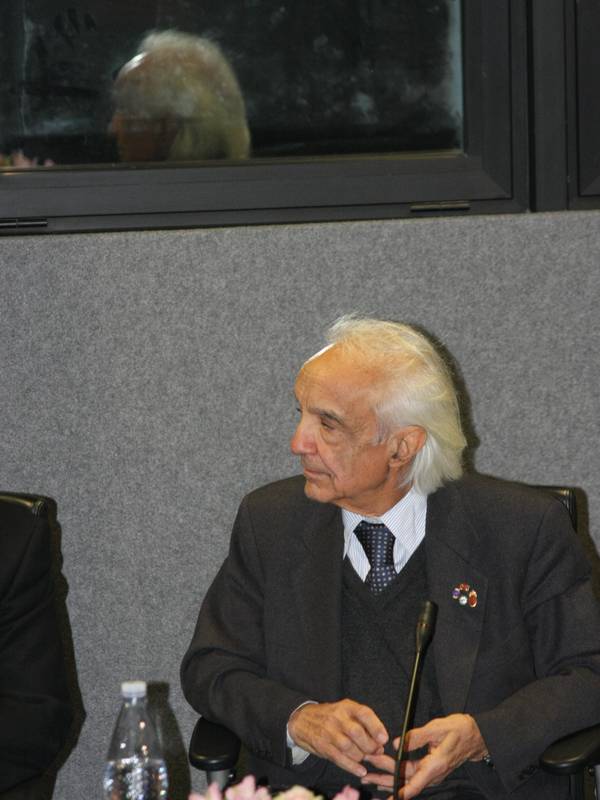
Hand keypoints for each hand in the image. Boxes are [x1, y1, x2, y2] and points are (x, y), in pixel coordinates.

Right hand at [288, 699, 387, 777]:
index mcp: (346, 706)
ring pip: (349, 748)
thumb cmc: (331, 716)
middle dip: (370, 746)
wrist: (302, 719)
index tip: (384, 739)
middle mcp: (337, 717)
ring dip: (360, 756)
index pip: (364, 713)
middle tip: (375, 751)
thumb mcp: (345, 711)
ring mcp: (328, 732)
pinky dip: (352, 767)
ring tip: (363, 756)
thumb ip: (363, 724)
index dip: (376, 726)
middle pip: (357, 733)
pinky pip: (339, 758)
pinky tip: (360, 770)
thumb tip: (380, 743)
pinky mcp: (322, 745)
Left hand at [362, 714, 487, 798]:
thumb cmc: (459, 730)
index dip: (401, 792)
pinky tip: (384, 776)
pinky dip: (397, 774)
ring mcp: (432, 772)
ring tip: (369, 778)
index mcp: (435, 765)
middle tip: (366, 775)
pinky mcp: (430, 768)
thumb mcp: (438, 728)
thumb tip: (396, 744)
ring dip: (388, 778)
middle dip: (384, 778)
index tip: (389, 798)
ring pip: (406, 778)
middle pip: (406, 780)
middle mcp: (433, 773)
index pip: (415, 784)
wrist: (475, 736)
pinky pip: (411, 775)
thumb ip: (416, 737)